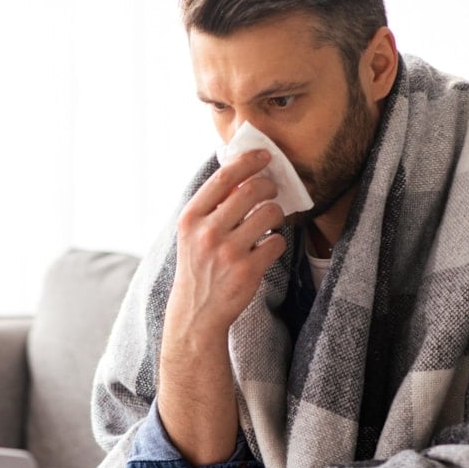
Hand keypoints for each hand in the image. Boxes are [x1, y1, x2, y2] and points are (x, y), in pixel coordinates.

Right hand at [167, 150, 287, 340]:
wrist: (197, 312)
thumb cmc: (198, 266)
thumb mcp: (192, 233)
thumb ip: (211, 206)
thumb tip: (241, 172)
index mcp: (191, 218)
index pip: (224, 177)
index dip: (248, 160)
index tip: (264, 155)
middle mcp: (208, 232)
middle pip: (252, 190)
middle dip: (268, 186)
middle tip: (271, 191)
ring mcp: (229, 252)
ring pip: (270, 213)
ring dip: (276, 214)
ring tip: (269, 222)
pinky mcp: (248, 270)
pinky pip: (277, 241)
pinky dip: (276, 242)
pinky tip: (265, 249)